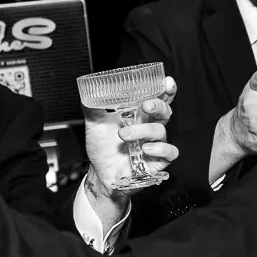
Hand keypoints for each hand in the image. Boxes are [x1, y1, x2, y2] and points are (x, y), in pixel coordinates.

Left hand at [83, 77, 179, 197]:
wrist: (99, 174)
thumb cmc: (101, 148)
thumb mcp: (94, 125)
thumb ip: (92, 108)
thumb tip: (87, 92)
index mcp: (139, 115)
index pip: (158, 99)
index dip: (166, 90)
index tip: (166, 82)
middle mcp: (149, 127)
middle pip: (165, 111)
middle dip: (159, 105)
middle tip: (146, 105)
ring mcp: (155, 144)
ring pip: (161, 131)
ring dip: (143, 131)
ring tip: (123, 135)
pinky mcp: (158, 161)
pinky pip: (170, 152)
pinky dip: (160, 149)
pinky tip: (145, 149)